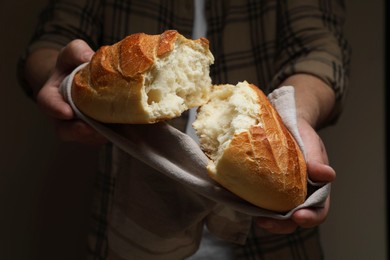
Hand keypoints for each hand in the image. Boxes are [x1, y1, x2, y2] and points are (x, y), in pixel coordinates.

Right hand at [34, 40, 106, 144]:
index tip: (67, 112)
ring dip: (98, 136)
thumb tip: (90, 58)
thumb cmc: (75, 65)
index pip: (48, 103)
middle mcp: (62, 116)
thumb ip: (77, 51)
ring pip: (85, 138)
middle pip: (65, 130)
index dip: (56, 109)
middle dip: (78, 132)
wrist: (84, 80)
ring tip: (112, 129)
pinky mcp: (95, 133)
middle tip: (93, 129)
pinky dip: (111, 135)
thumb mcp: (73, 53)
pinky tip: (123, 128)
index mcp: (52, 95)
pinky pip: (100, 139)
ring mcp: (79, 126)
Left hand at [255, 118, 335, 233]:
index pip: (318, 211)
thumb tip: (327, 174)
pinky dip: (254, 206)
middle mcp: (299, 198)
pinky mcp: (265, 190)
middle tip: (267, 222)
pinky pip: (260, 202)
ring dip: (266, 220)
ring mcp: (281, 196)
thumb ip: (318, 160)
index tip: (298, 216)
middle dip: (282, 226)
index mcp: (317, 191)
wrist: (287, 125)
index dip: (310, 218)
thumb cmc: (303, 137)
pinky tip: (244, 203)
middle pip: (293, 221)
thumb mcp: (313, 145)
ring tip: (256, 217)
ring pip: (276, 216)